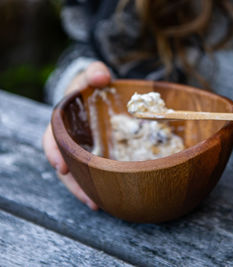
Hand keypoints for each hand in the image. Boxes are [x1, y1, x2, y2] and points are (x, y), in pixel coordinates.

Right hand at [42, 61, 110, 209]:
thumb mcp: (92, 75)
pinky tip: (106, 198)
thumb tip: (101, 76)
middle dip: (72, 182)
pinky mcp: (93, 156)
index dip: (54, 152)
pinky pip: (91, 173)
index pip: (52, 138)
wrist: (97, 93)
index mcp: (62, 122)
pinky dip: (96, 185)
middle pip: (64, 164)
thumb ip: (95, 72)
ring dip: (84, 190)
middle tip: (87, 199)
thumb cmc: (91, 86)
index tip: (60, 166)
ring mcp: (80, 150)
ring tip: (97, 205)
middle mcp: (68, 139)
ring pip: (76, 174)